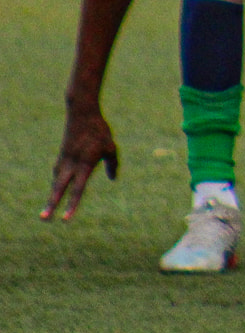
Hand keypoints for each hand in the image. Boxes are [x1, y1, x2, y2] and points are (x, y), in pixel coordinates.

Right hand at [43, 106, 117, 221]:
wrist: (82, 113)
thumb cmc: (99, 130)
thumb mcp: (111, 147)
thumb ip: (112, 163)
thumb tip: (113, 178)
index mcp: (85, 164)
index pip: (78, 189)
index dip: (72, 205)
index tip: (65, 219)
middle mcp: (71, 164)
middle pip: (59, 188)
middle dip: (51, 204)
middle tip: (43, 219)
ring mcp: (64, 159)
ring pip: (57, 180)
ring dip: (53, 194)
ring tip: (49, 208)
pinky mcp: (62, 154)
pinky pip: (58, 172)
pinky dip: (58, 181)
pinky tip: (57, 187)